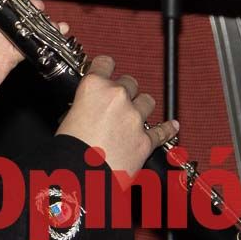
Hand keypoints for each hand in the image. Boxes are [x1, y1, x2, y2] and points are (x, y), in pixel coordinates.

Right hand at [57, 55, 177, 173]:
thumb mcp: (68, 117)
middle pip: (129, 82)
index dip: (105, 67)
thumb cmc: (68, 150)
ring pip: (147, 101)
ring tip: (135, 115)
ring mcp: (134, 118)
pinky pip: (162, 131)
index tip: (106, 70)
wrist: (81, 176)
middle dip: (124, 91)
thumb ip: (83, 106)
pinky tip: (172, 126)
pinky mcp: (145, 140)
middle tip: (116, 103)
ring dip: (141, 106)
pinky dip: (168, 129)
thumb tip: (88, 110)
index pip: (105, 63)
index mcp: (94, 87)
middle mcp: (117, 97)